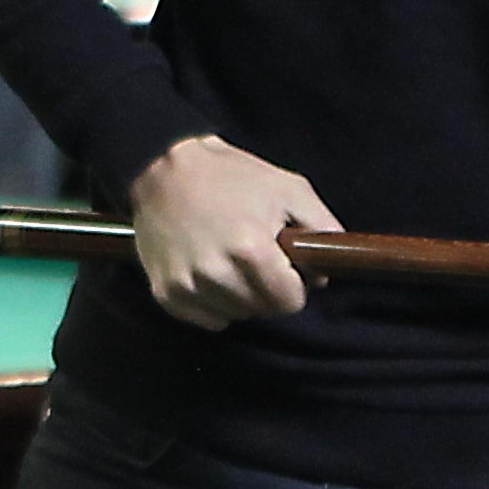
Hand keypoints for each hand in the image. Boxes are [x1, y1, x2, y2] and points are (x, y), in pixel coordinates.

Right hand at [128, 134, 341, 331]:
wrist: (163, 170)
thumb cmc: (231, 177)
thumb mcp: (290, 189)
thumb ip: (321, 228)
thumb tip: (325, 273)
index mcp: (250, 250)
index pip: (288, 302)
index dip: (294, 286)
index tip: (287, 268)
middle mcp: (216, 274)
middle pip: (262, 310)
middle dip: (268, 290)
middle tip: (258, 259)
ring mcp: (186, 286)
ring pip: (235, 315)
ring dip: (241, 296)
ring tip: (233, 261)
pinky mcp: (165, 293)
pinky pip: (206, 318)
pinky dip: (214, 303)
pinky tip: (212, 272)